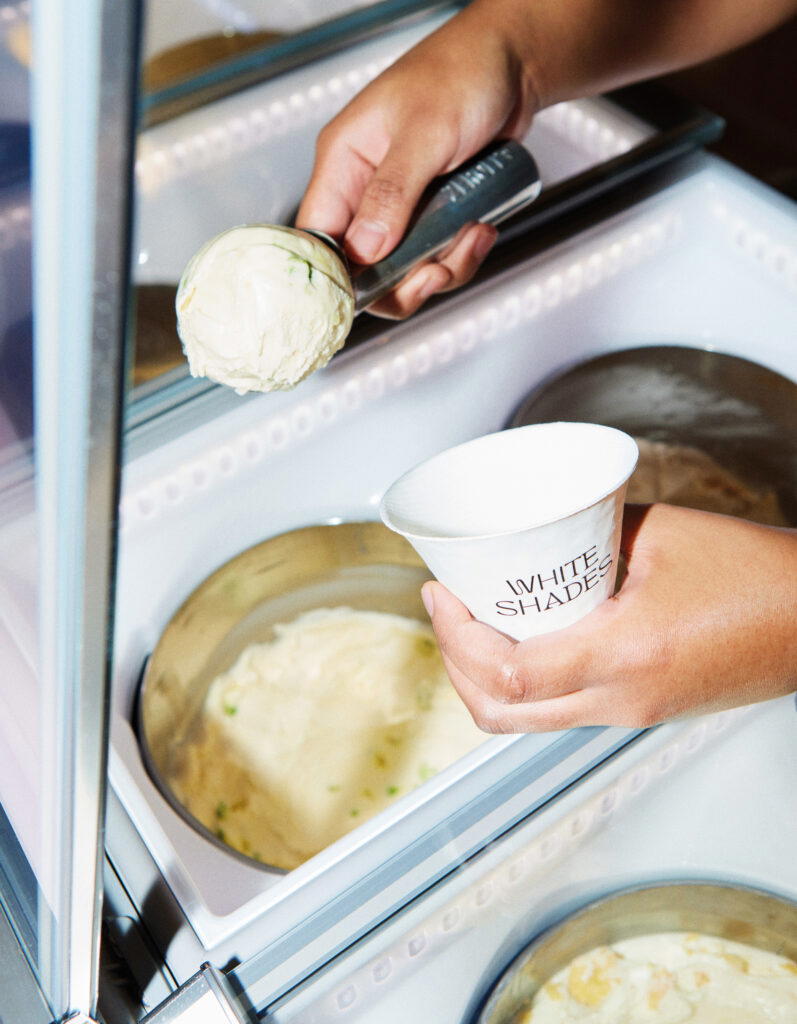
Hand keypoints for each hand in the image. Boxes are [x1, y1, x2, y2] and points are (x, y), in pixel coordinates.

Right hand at [295, 1, 538, 317]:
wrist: (514, 64)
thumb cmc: (463, 73)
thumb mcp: (426, 133)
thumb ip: (393, 193)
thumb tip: (366, 249)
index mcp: (343, 164)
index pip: (318, 239)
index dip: (337, 277)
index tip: (372, 292)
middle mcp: (365, 191)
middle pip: (362, 269)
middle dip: (403, 282)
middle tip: (436, 271)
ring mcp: (399, 207)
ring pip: (404, 271)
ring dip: (442, 268)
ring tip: (471, 235)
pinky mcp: (431, 215)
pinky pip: (436, 258)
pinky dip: (461, 255)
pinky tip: (480, 229)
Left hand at [421, 504, 796, 731]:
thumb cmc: (753, 573)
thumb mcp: (657, 534)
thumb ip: (587, 537)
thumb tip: (532, 536)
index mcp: (624, 657)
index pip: (508, 673)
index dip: (456, 638)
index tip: (440, 594)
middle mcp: (621, 701)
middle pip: (501, 713)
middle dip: (454, 664)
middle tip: (445, 609)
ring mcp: (629, 714)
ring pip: (525, 721)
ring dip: (482, 679)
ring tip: (471, 624)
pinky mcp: (639, 712)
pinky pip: (557, 712)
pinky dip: (520, 685)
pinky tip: (519, 640)